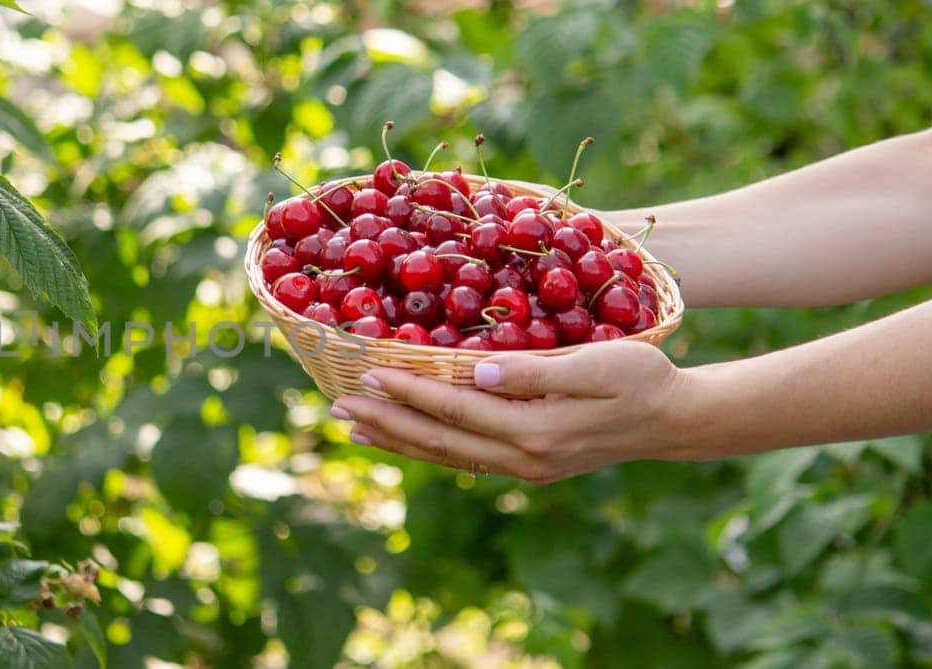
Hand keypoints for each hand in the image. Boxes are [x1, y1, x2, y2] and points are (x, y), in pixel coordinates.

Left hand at [330, 342, 697, 483]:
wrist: (676, 421)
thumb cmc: (644, 379)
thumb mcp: (599, 364)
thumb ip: (536, 370)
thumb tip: (475, 370)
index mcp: (536, 431)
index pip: (456, 409)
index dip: (410, 392)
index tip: (369, 375)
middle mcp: (523, 458)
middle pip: (439, 441)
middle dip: (386, 422)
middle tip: (337, 406)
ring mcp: (523, 467)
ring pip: (445, 455)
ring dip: (396, 439)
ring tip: (353, 424)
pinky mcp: (526, 464)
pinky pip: (462, 457)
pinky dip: (425, 446)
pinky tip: (401, 434)